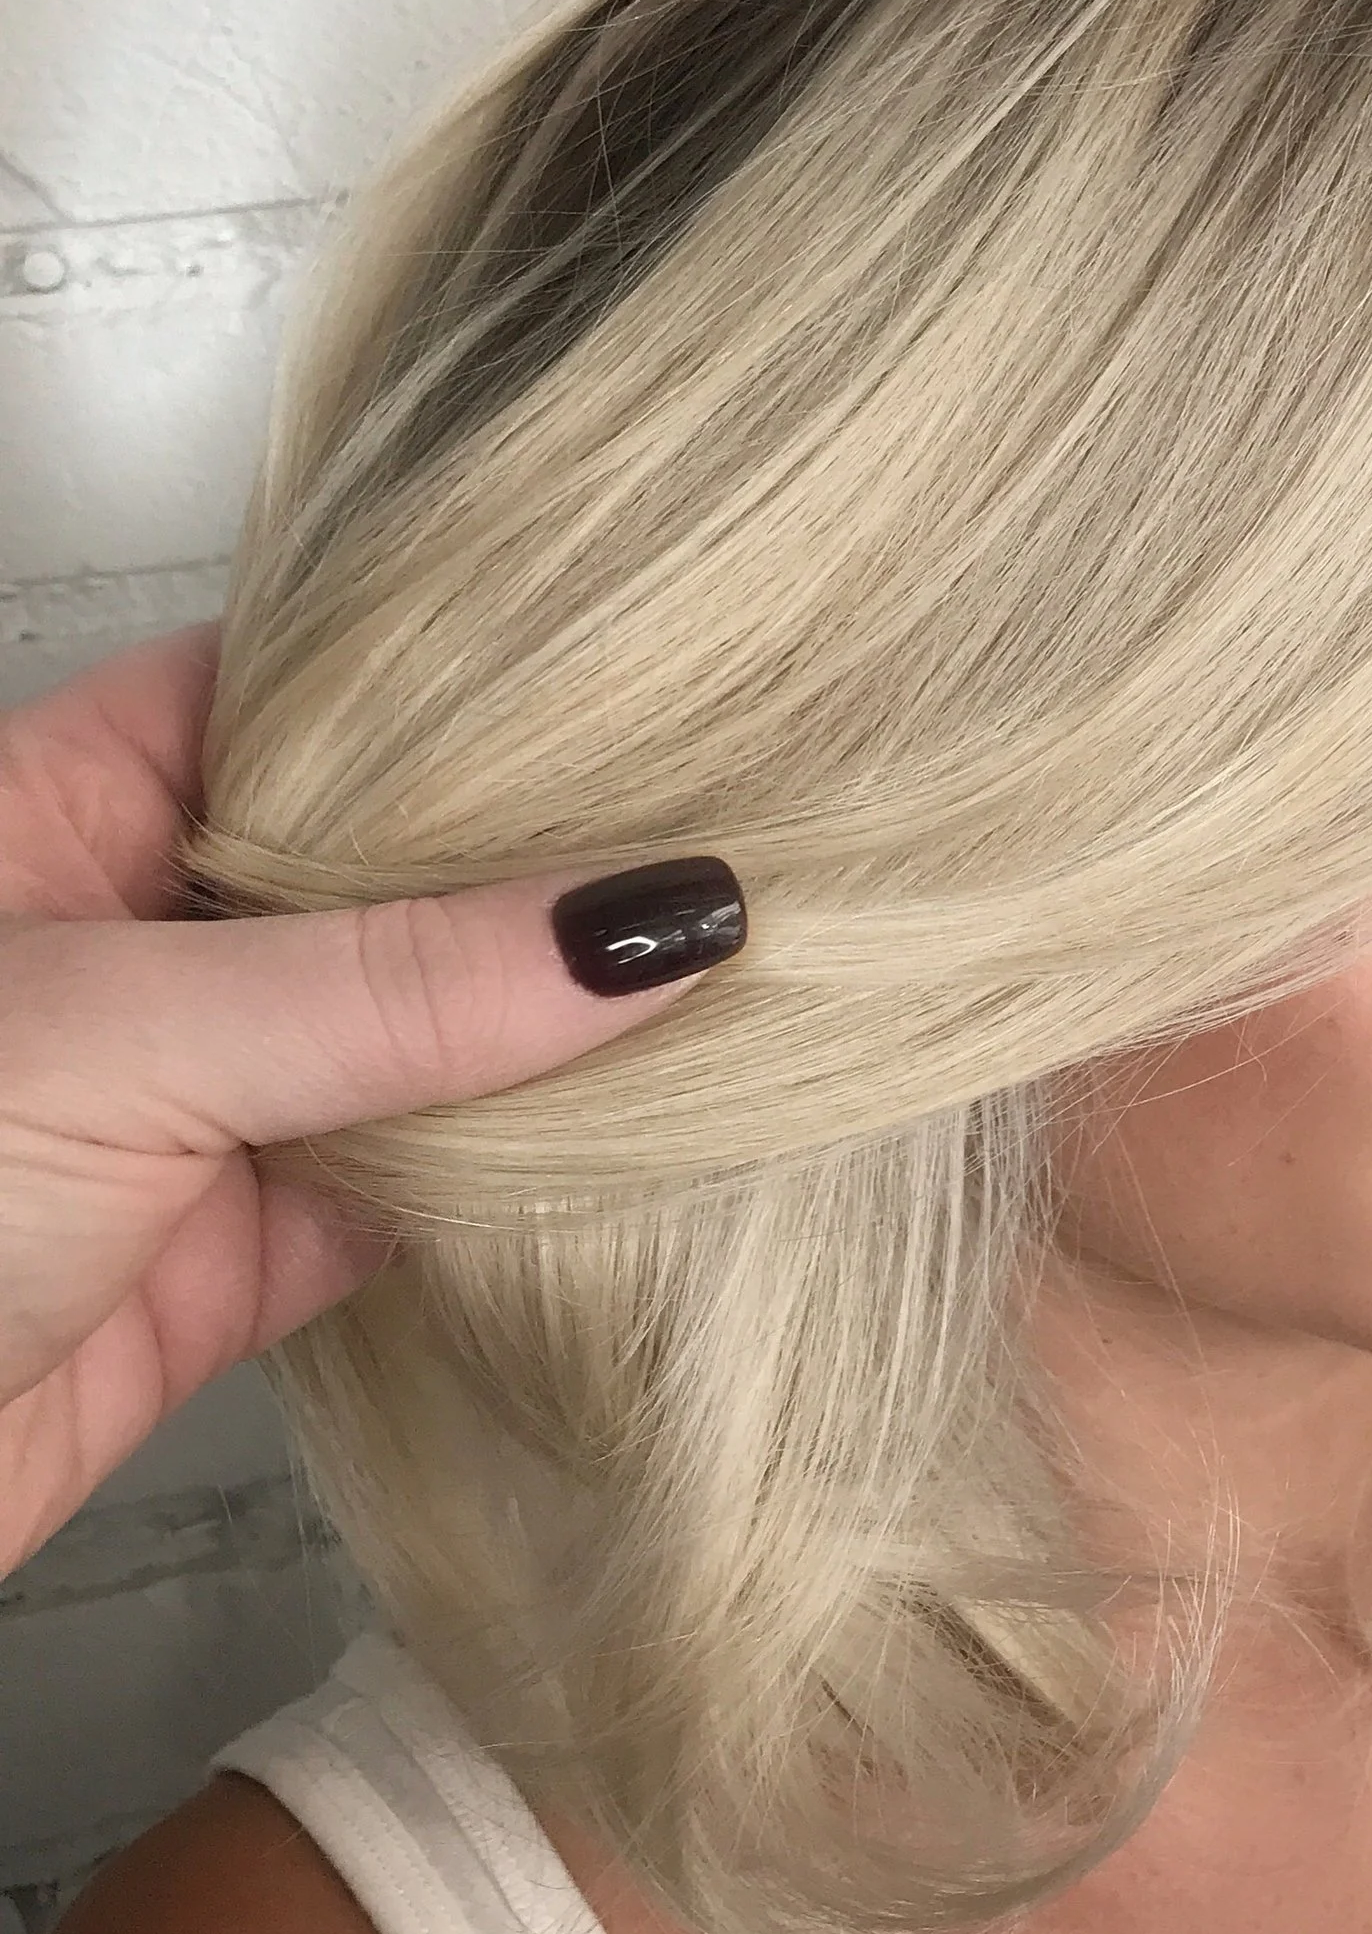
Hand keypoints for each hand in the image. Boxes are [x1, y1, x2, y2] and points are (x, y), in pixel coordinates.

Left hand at [0, 622, 743, 1573]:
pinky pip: (411, 1190)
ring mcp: (191, 1101)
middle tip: (742, 822)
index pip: (302, 693)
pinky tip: (646, 1129)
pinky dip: (519, 1178)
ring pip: (413, 1036)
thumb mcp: (117, 1036)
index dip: (467, 680)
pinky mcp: (231, 1257)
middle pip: (383, 870)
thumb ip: (387, 986)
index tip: (644, 676)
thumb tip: (651, 920)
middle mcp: (141, 938)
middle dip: (544, 861)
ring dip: (548, 1029)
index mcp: (65, 808)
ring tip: (742, 962)